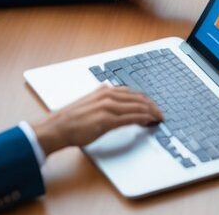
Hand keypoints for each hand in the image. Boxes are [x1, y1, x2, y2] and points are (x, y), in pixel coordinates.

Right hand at [31, 85, 162, 155]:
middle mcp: (108, 95)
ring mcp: (107, 107)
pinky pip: (130, 118)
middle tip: (161, 113)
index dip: (146, 100)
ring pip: (137, 107)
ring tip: (158, 118)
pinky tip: (149, 121)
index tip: (153, 106)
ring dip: (151, 112)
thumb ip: (104, 99)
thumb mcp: (91, 102)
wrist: (57, 128)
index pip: (132, 92)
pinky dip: (143, 119)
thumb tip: (117, 100)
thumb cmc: (72, 119)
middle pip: (138, 98)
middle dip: (152, 106)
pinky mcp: (106, 120)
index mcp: (105, 90)